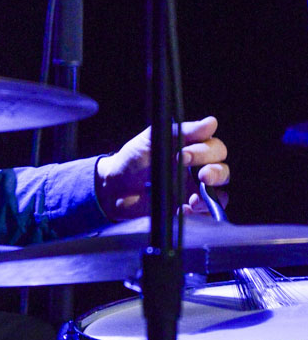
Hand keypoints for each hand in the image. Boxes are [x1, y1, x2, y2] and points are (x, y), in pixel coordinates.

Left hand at [96, 116, 228, 220]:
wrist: (115, 187)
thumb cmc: (134, 159)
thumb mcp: (152, 139)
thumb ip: (182, 131)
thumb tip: (211, 123)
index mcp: (193, 150)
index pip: (215, 149)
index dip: (205, 152)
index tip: (183, 154)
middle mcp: (198, 170)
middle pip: (223, 171)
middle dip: (215, 173)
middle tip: (200, 176)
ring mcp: (194, 192)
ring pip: (220, 195)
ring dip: (209, 198)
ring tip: (192, 200)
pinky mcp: (188, 210)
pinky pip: (204, 216)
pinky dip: (197, 215)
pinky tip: (181, 209)